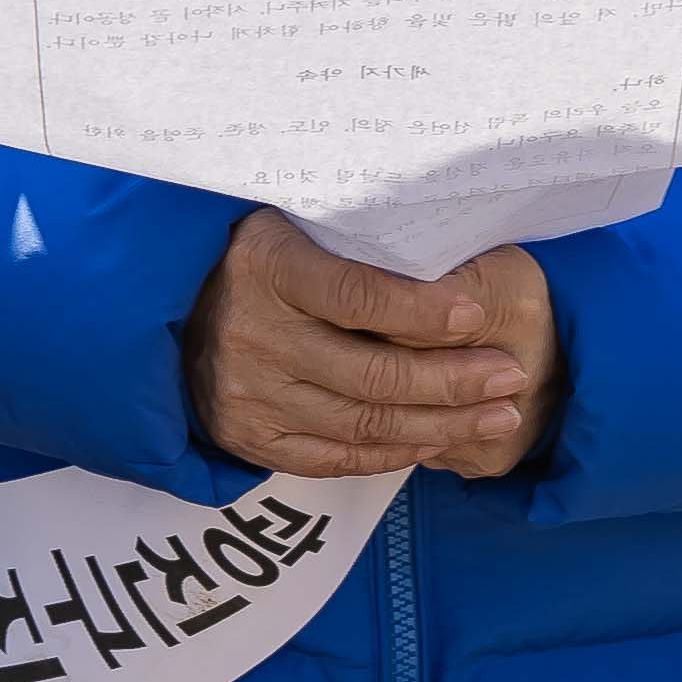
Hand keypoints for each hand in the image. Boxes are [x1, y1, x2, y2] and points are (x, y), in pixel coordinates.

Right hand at [182, 209, 552, 478]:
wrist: (169, 310)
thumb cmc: (259, 257)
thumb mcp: (292, 224)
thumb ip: (356, 238)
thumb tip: (454, 250)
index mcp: (266, 267)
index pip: (357, 297)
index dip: (422, 311)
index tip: (476, 314)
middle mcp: (253, 336)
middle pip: (371, 373)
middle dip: (454, 380)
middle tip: (512, 375)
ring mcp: (248, 394)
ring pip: (364, 422)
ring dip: (443, 424)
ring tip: (499, 414)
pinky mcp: (249, 437)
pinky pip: (337, 457)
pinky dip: (395, 451)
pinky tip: (439, 439)